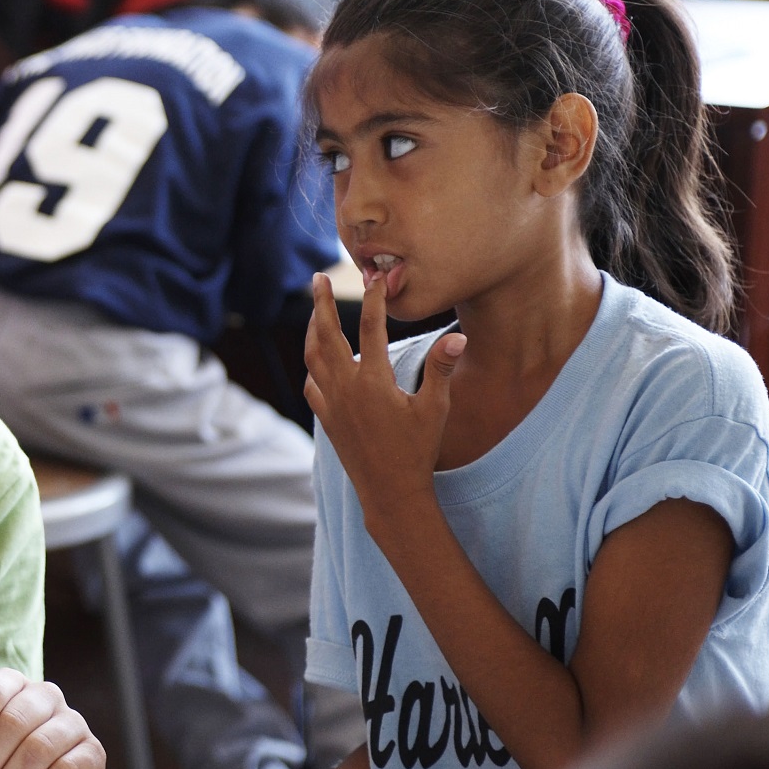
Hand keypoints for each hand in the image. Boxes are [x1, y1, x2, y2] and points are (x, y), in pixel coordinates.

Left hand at [303, 271, 464, 524]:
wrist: (390, 491)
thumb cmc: (418, 450)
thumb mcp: (435, 409)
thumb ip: (440, 369)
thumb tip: (457, 335)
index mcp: (373, 382)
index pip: (371, 328)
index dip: (374, 299)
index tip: (377, 276)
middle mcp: (345, 388)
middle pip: (327, 335)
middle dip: (322, 304)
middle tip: (318, 278)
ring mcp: (330, 403)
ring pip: (312, 356)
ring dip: (313, 329)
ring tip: (316, 309)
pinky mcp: (325, 416)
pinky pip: (311, 382)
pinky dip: (312, 363)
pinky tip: (318, 356)